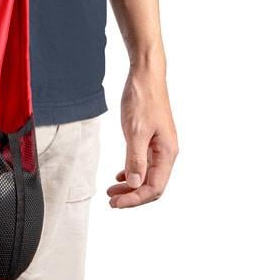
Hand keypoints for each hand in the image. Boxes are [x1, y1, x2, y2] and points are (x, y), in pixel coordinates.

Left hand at [107, 63, 177, 207]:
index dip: (135, 199)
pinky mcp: (152, 139)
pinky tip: (120, 175)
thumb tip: (135, 184)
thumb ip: (135, 159)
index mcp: (167, 152)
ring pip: (148, 175)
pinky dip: (132, 172)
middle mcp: (167, 152)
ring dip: (131, 185)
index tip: (116, 204)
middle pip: (152, 185)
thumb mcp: (135, 131)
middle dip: (132, 196)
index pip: (154, 187)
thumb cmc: (142, 99)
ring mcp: (160, 146)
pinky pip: (145, 163)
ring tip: (112, 191)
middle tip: (111, 201)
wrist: (146, 76)